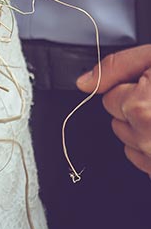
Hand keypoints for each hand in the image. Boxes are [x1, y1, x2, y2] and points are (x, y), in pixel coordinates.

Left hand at [76, 45, 150, 174]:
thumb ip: (117, 66)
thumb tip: (83, 82)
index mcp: (141, 108)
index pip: (108, 98)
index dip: (128, 88)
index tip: (147, 85)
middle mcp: (148, 139)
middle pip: (117, 121)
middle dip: (135, 109)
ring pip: (131, 143)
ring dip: (145, 130)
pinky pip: (145, 162)